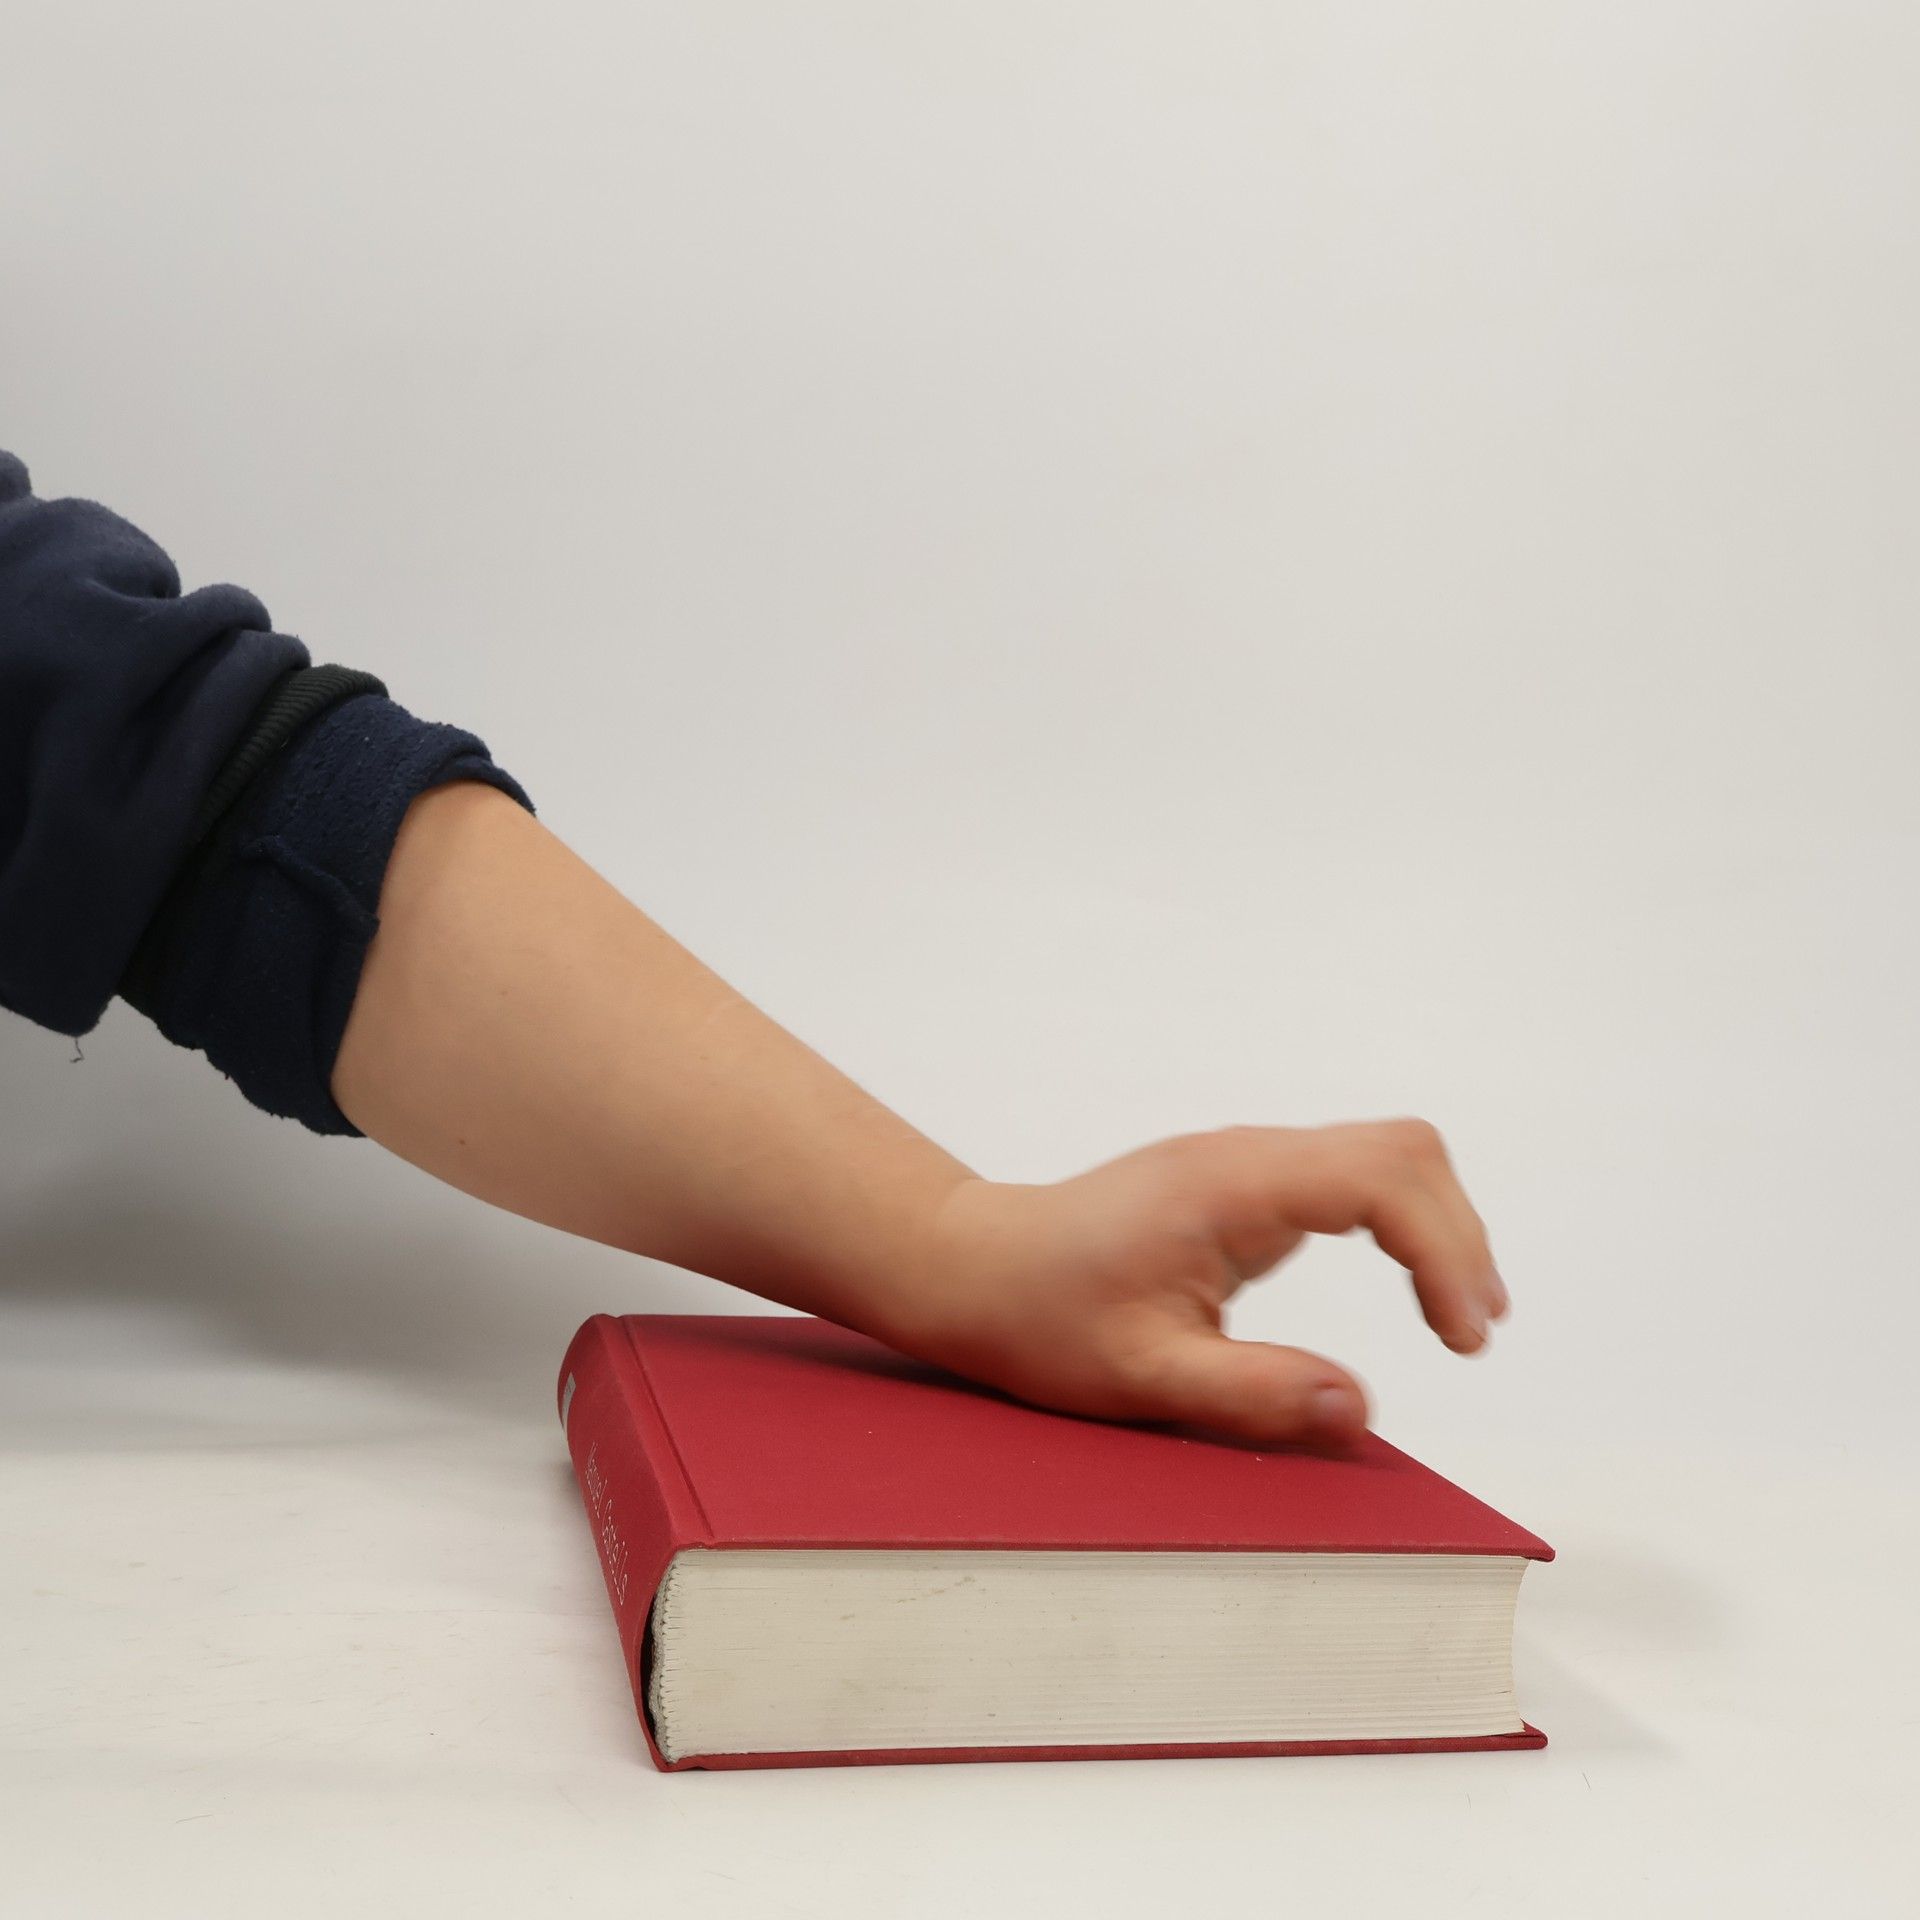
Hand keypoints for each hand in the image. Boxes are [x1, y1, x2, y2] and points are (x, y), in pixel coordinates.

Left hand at [887, 1119, 1508, 1447]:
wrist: (980, 1269)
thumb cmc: (1043, 1318)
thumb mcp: (1142, 1378)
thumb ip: (1251, 1394)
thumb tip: (1358, 1410)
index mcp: (1228, 1186)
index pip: (1377, 1180)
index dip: (1441, 1251)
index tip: (1458, 1336)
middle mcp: (1246, 1156)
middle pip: (1401, 1149)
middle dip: (1457, 1235)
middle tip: (1472, 1330)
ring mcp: (1246, 1162)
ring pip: (1383, 1154)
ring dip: (1437, 1226)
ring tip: (1460, 1318)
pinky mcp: (1244, 1181)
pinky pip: (1350, 1176)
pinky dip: (1401, 1224)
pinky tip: (1414, 1285)